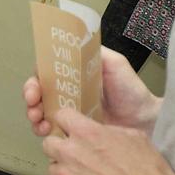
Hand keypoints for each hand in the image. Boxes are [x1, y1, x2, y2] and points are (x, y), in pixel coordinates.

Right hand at [24, 46, 158, 137]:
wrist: (144, 120)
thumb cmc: (131, 91)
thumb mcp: (115, 64)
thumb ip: (94, 53)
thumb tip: (74, 43)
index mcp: (75, 75)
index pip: (47, 72)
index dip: (36, 79)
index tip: (36, 87)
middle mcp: (68, 92)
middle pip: (39, 92)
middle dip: (30, 98)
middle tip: (34, 106)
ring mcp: (69, 112)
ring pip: (40, 111)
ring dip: (33, 115)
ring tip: (39, 122)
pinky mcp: (73, 131)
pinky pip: (51, 130)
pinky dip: (43, 130)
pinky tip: (47, 131)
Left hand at [42, 108, 174, 174]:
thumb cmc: (148, 171)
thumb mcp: (133, 137)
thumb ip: (108, 131)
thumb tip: (100, 132)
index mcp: (86, 132)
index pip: (61, 116)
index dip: (67, 123)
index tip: (72, 130)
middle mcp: (70, 152)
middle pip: (49, 143)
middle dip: (61, 148)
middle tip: (77, 157)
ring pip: (52, 168)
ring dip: (65, 172)